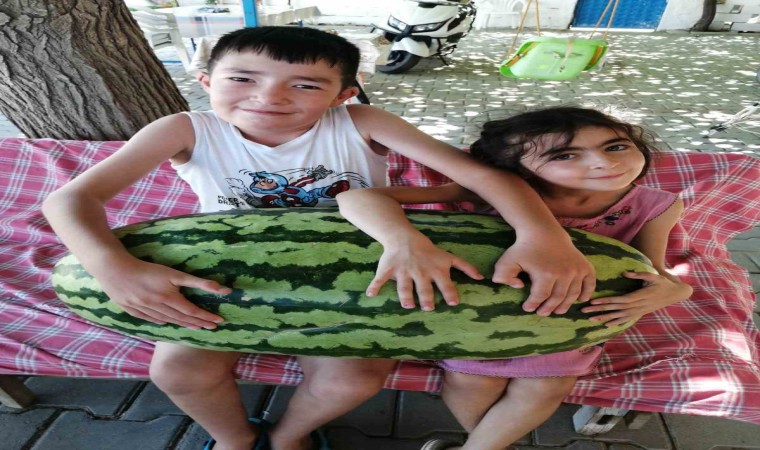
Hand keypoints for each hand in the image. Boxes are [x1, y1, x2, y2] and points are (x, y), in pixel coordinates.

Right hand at [94, 258, 230, 328]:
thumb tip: (221, 290)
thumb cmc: (147, 269)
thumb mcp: (174, 274)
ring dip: (183, 324)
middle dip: (198, 323)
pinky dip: (160, 321)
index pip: (192, 312)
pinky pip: (149, 319)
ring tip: (195, 327)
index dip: (206, 317)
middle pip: (181, 318)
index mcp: (168, 299)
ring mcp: (143, 310)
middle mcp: (157, 308)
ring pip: (167, 320)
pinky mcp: (131, 309)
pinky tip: (167, 322)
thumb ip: (198, 282)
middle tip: (211, 327)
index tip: (218, 322)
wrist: (114, 269)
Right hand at [366, 237, 482, 310]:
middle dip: (427, 299)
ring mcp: (404, 272)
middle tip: (429, 307)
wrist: (404, 237)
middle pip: (424, 289)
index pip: (445, 284)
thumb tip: (481, 278)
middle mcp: (420, 272)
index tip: (453, 303)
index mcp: (435, 270)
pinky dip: (375, 285)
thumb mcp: (448, 257)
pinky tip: (371, 294)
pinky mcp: (389, 270)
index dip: (450, 293)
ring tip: (408, 306)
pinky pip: (380, 278)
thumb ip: (465, 267)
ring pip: (404, 287)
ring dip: (406, 297)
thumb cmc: (428, 250)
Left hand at [492, 237, 595, 316]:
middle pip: (557, 298)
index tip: (527, 308)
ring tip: (558, 311)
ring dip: (566, 305)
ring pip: (572, 294)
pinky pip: (590, 283)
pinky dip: (587, 292)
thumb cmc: (524, 247)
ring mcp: (576, 270)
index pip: (540, 296)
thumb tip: (518, 287)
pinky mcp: (584, 265)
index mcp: (545, 274)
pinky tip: (581, 299)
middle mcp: (564, 273)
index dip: (533, 304)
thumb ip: (503, 276)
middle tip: (542, 313)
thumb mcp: (507, 260)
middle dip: (549, 308)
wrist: (543, 230)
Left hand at [581, 271, 692, 326]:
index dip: (606, 301)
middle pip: (615, 309)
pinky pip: (626, 319)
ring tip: (590, 319)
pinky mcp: (640, 313)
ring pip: (618, 316)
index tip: (593, 301)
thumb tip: (625, 273)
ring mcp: (638, 311)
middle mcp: (637, 306)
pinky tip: (605, 324)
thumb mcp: (653, 276)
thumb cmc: (663, 283)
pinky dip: (615, 322)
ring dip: (604, 318)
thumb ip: (639, 274)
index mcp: (639, 296)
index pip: (619, 300)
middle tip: (584, 311)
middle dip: (599, 310)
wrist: (675, 294)